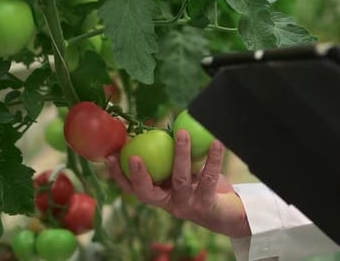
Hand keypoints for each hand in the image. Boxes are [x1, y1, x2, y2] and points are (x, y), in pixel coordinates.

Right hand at [106, 129, 250, 237]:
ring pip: (180, 179)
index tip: (110, 156)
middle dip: (139, 175)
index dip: (119, 175)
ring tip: (182, 133)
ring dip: (180, 154)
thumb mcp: (182, 171)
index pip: (133, 188)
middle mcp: (170, 203)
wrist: (229, 213)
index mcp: (160, 194)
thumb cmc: (201, 186)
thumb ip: (168, 157)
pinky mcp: (207, 204)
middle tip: (134, 156)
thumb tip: (152, 127)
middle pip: (148, 192)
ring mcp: (187, 205)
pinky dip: (213, 158)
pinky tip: (216, 142)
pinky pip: (209, 178)